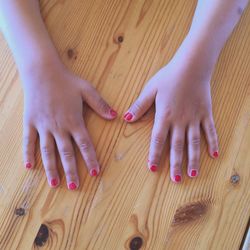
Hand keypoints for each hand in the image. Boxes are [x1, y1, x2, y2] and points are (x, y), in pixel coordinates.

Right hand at [22, 62, 116, 188]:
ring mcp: (43, 126)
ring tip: (54, 183)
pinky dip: (29, 154)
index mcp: (74, 121)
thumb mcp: (87, 90)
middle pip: (67, 153)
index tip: (94, 173)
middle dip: (71, 171)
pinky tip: (29, 167)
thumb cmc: (67, 80)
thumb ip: (101, 105)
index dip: (91, 160)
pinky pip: (28, 141)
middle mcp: (59, 128)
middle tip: (74, 186)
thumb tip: (115, 116)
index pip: (85, 145)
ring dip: (51, 168)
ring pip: (48, 152)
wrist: (42, 71)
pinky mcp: (30, 122)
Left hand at [124, 50, 218, 182]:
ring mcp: (195, 118)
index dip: (154, 155)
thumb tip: (126, 118)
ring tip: (194, 174)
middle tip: (176, 180)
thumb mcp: (150, 89)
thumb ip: (139, 105)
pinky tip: (215, 155)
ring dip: (194, 159)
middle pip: (177, 146)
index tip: (152, 169)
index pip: (157, 140)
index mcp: (165, 116)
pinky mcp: (206, 113)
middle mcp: (180, 121)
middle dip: (175, 164)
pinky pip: (210, 131)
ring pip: (194, 143)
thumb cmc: (169, 76)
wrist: (191, 65)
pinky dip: (213, 143)